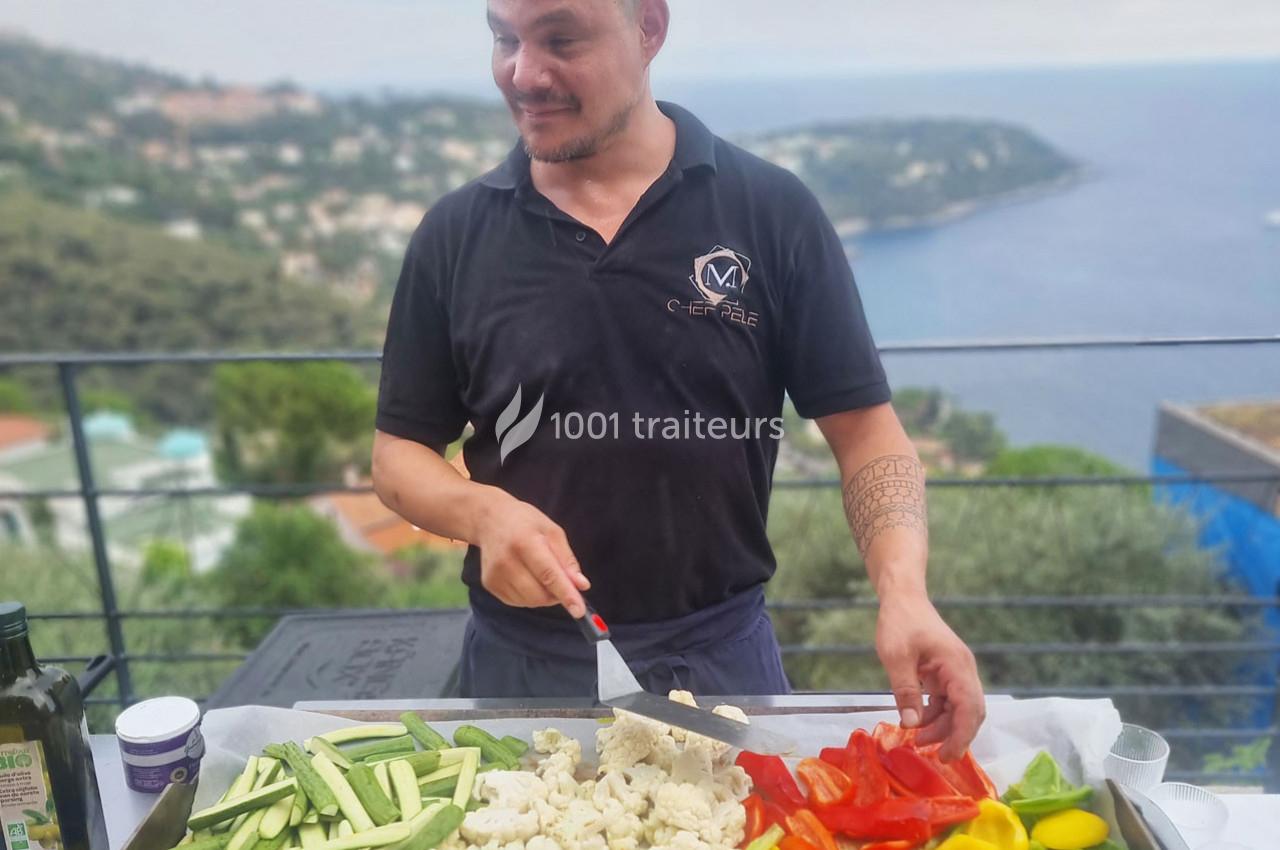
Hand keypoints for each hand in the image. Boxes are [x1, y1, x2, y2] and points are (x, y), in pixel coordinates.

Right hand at [474, 490, 590, 617]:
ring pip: (530, 601)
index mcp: (524, 542)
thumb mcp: (552, 531)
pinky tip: (527, 577)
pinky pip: (518, 602)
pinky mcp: (489, 584)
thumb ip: (567, 560)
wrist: (490, 519)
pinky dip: (529, 596)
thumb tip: (581, 586)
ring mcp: (494, 574)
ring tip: (541, 574)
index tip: (579, 611)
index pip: (548, 574)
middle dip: (557, 595)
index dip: (565, 593)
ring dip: (544, 596)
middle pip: (539, 594)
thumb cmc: (526, 523)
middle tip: (562, 581)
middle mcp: (506, 560)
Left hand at [876, 590, 984, 760]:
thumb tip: (911, 724)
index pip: (969, 708)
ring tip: (918, 738)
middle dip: (956, 736)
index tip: (948, 756)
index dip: (961, 736)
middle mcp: (963, 670)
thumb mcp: (896, 656)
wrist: (903, 598)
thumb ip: (905, 690)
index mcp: (957, 665)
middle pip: (971, 712)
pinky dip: (936, 714)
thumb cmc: (899, 622)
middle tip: (936, 756)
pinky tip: (916, 721)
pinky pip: (948, 700)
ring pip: (959, 709)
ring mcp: (956, 671)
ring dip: (942, 726)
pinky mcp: (946, 672)